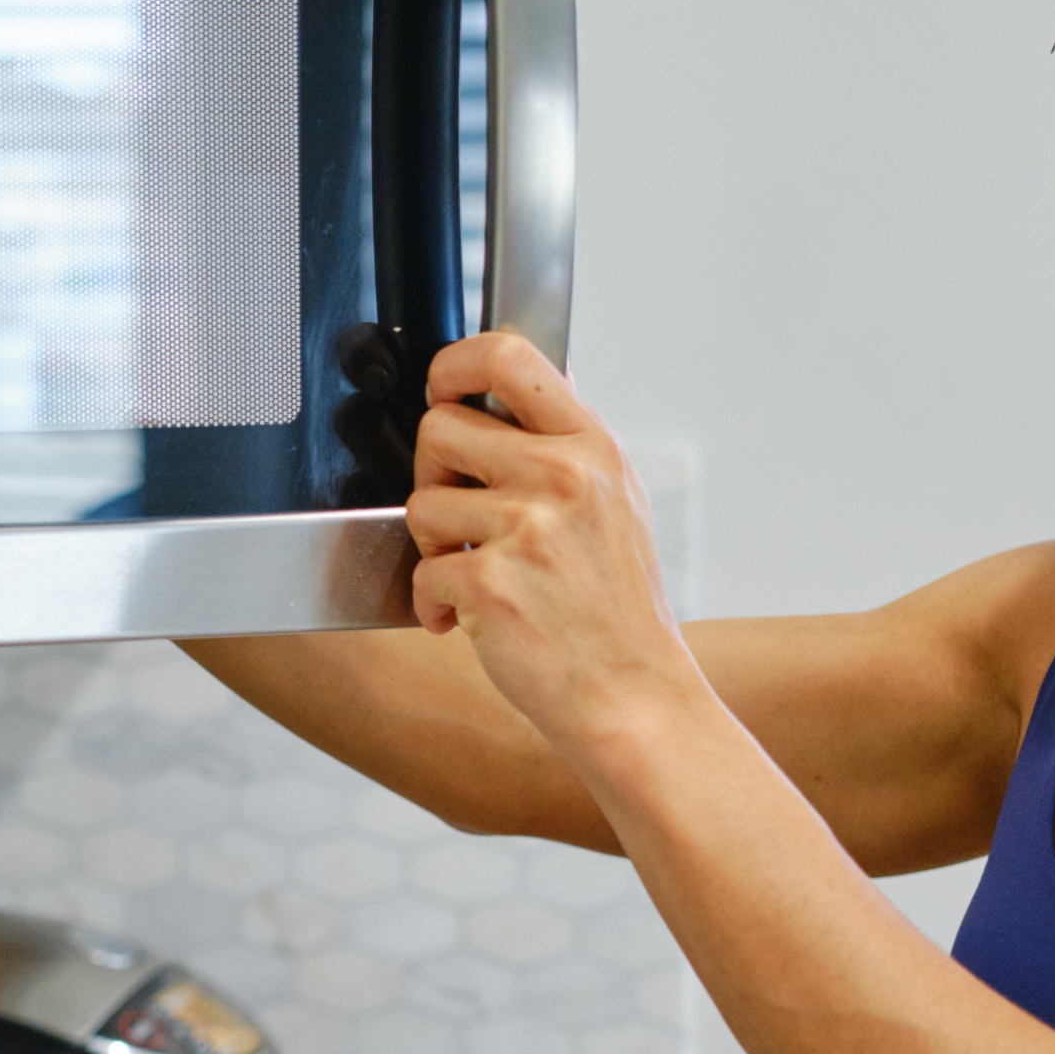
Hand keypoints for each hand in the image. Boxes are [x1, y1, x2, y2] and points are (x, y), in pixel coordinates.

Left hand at [406, 332, 698, 761]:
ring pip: (421, 504)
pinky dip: (434, 606)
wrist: (634, 698)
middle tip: (458, 517)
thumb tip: (516, 391)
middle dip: (433, 474)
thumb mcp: (618, 504)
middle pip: (440, 425)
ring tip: (474, 576)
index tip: (442, 389)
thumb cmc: (619, 612)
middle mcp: (563, 477)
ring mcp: (527, 528)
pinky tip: (470, 622)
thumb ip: (567, 447)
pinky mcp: (491, 583)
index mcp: (593, 447)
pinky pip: (422, 573)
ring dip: (433, 547)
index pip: (507, 354)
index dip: (452, 362)